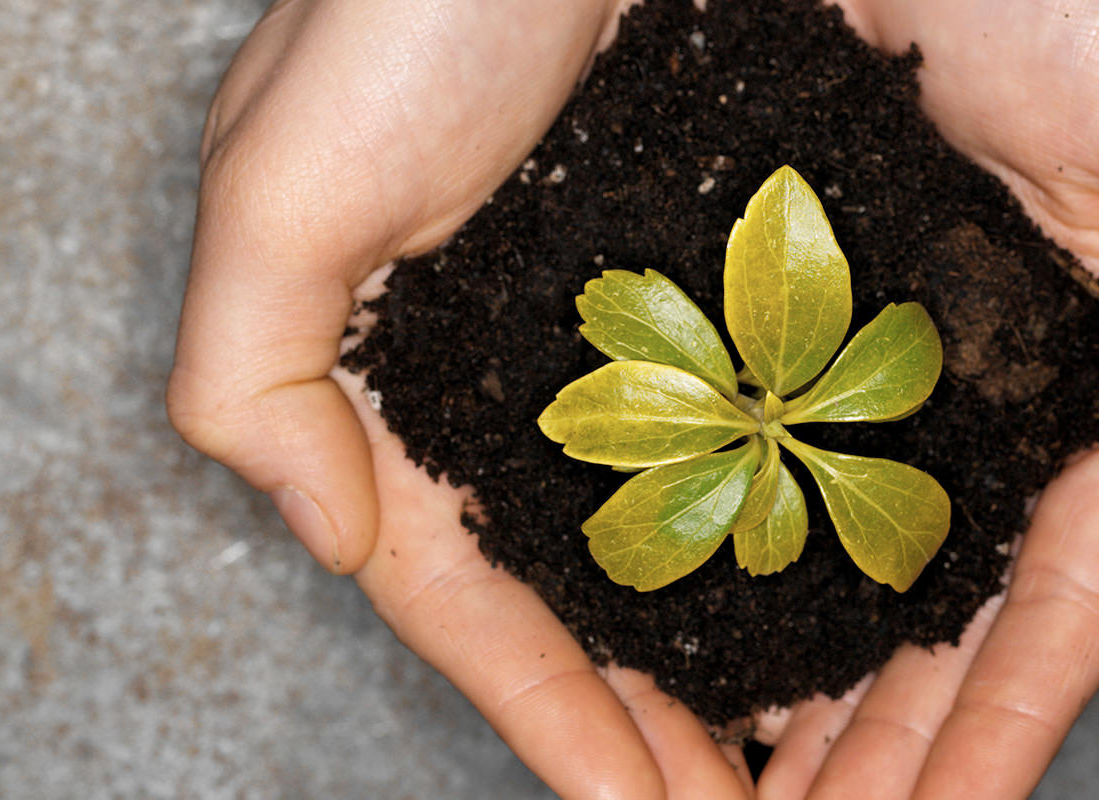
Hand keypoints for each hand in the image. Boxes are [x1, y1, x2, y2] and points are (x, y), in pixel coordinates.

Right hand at [166, 1, 752, 796]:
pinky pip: (754, 432)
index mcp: (405, 377)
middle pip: (583, 591)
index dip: (544, 714)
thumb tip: (324, 537)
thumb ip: (257, 369)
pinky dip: (784, 525)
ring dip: (727, 650)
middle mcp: (518, 374)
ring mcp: (627, 332)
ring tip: (796, 755)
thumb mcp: (280, 178)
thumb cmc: (411, 1)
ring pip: (676, 532)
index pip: (466, 592)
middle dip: (645, 719)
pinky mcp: (722, 271)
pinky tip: (841, 593)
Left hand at [747, 2, 1098, 797]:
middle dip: (899, 750)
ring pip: (839, 580)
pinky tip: (688, 670)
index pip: (1065, 596)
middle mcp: (973, 401)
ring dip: (810, 703)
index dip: (1014, 722)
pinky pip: (740, 484)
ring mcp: (863, 374)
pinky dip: (726, 585)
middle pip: (941, 622)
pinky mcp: (761, 327)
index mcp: (1088, 384)